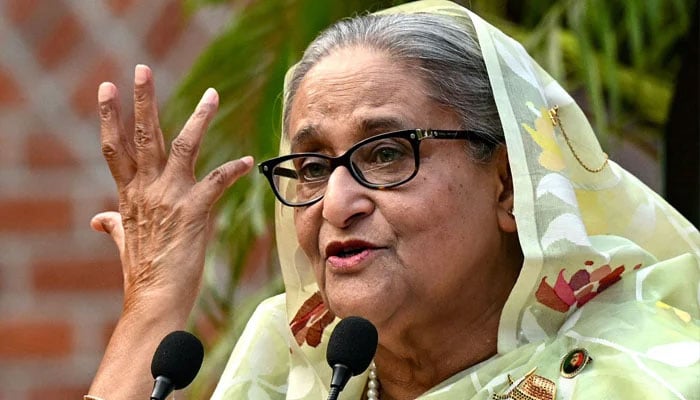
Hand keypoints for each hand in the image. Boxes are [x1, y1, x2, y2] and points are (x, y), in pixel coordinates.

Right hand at [92, 64, 253, 315]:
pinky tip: (247, 160)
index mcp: (129, 194)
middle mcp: (146, 190)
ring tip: (212, 94)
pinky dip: (232, 169)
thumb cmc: (143, 273)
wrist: (155, 301)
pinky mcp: (193, 211)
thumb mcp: (124, 242)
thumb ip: (113, 225)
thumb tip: (98, 220)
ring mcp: (169, 198)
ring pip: (183, 147)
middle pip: (142, 136)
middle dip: (142, 100)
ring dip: (199, 118)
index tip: (106, 87)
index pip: (115, 147)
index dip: (109, 116)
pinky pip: (216, 182)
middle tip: (141, 68)